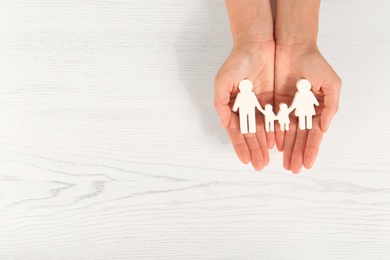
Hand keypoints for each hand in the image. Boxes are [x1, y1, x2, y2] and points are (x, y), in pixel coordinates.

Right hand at [214, 41, 274, 170]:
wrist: (257, 43)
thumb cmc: (237, 61)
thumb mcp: (223, 81)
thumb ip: (220, 103)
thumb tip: (224, 124)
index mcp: (232, 106)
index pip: (237, 131)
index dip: (240, 146)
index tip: (245, 160)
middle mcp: (246, 108)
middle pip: (250, 134)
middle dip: (254, 150)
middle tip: (259, 165)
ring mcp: (260, 105)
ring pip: (263, 130)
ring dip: (265, 145)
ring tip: (268, 160)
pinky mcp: (273, 99)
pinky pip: (275, 119)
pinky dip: (276, 131)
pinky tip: (278, 143)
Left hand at [274, 43, 341, 172]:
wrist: (292, 46)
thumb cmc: (315, 63)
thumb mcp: (330, 83)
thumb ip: (330, 107)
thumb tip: (325, 128)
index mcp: (316, 109)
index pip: (313, 134)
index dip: (310, 149)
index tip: (307, 164)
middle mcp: (301, 111)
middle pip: (298, 137)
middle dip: (296, 153)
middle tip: (292, 169)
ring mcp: (287, 108)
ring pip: (285, 132)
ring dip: (285, 148)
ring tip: (282, 162)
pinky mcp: (272, 102)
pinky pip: (272, 121)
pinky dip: (272, 133)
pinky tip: (272, 146)